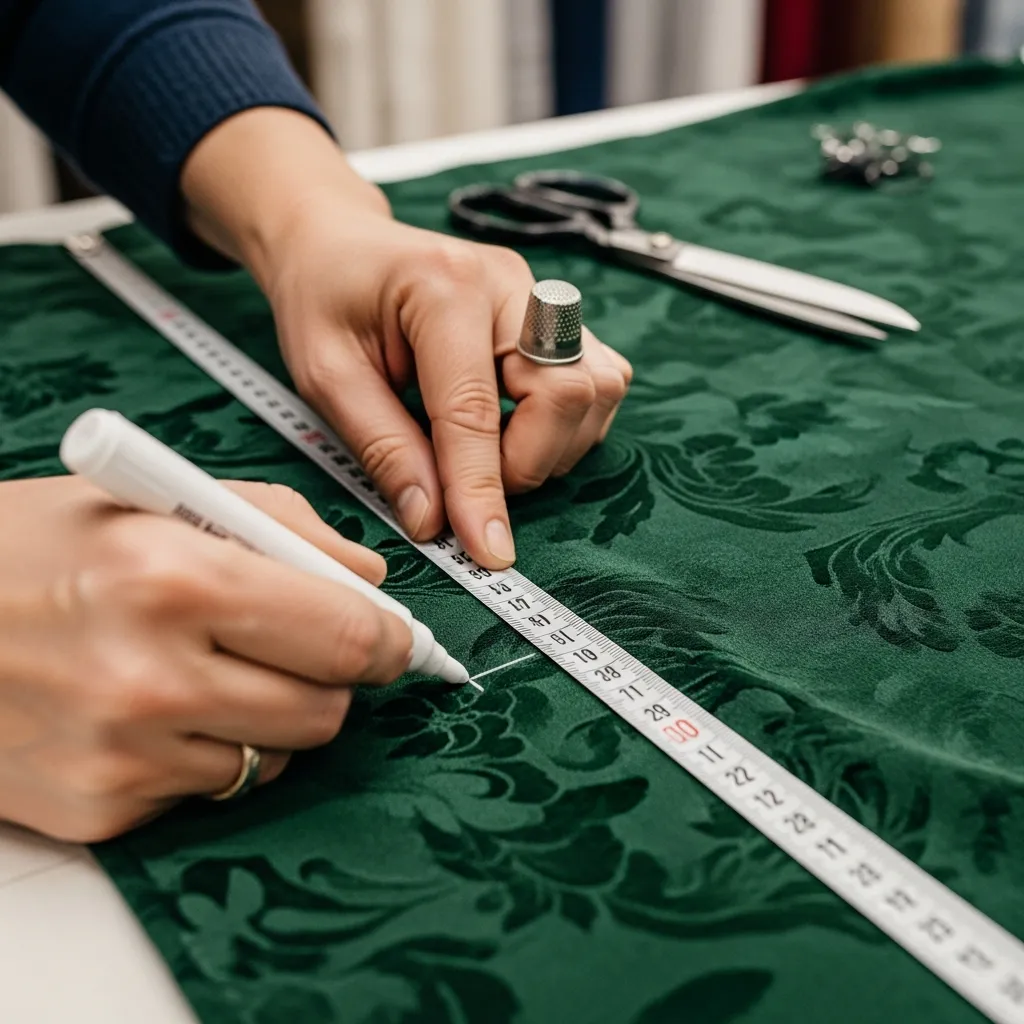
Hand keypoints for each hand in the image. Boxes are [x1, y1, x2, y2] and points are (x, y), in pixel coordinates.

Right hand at [0, 476, 408, 841]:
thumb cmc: (24, 550)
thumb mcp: (153, 499)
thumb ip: (281, 526)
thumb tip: (367, 578)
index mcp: (174, 577)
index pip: (343, 635)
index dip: (387, 639)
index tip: (393, 639)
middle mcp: (150, 675)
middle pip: (325, 710)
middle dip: (329, 677)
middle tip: (294, 646)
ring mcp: (122, 754)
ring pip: (276, 757)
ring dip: (266, 717)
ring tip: (203, 669)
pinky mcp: (98, 808)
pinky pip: (210, 789)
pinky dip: (205, 751)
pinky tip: (152, 709)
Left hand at [183, 109, 632, 569]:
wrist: (338, 243)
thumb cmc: (323, 299)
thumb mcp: (325, 376)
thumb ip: (382, 448)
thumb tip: (433, 520)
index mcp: (441, 288)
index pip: (474, 410)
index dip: (481, 491)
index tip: (486, 551)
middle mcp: (509, 284)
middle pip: (565, 393)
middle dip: (527, 463)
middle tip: (468, 486)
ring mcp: (540, 296)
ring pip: (596, 389)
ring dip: (552, 447)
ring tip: (487, 457)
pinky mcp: (556, 315)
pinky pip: (596, 381)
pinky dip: (566, 426)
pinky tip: (514, 432)